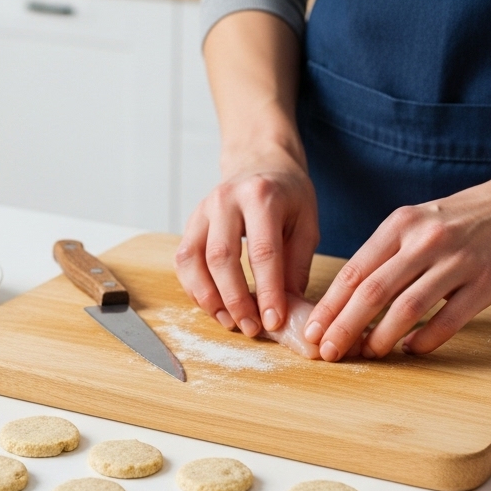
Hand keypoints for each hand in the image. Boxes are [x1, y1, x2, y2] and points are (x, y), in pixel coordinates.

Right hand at [174, 154, 319, 336]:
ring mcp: (202, 210)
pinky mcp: (190, 223)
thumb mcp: (306, 223)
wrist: (259, 162)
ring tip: (229, 322)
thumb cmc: (288, 195)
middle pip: (222, 258)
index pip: (263, 251)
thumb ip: (296, 265)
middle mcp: (226, 200)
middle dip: (235, 299)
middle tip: (250, 327)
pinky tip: (213, 306)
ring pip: (193, 261)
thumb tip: (288, 310)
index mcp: (261, 196)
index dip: (267, 291)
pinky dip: (195, 289)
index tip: (273, 321)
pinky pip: (183, 261)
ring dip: (209, 298)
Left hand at [303, 174, 490, 359]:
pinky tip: (411, 349)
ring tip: (369, 354)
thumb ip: (387, 253)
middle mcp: (426, 240)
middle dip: (344, 327)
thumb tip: (348, 298)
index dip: (330, 306)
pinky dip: (425, 340)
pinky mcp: (486, 282)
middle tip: (327, 352)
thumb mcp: (418, 220)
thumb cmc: (463, 217)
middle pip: (372, 292)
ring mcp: (457, 261)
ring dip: (382, 337)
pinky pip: (448, 320)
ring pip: (407, 308)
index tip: (313, 331)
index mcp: (401, 224)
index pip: (355, 270)